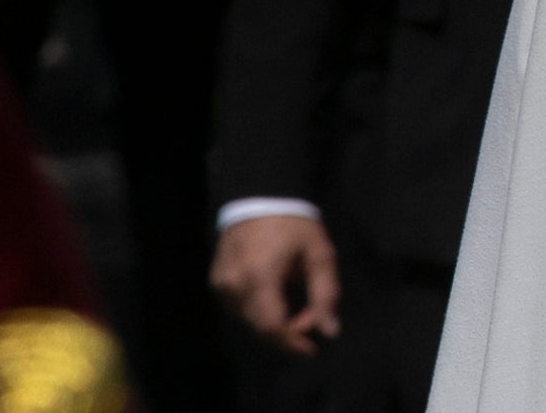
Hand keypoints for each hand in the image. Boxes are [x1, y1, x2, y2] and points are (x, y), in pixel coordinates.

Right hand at [211, 213, 339, 353]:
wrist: (260, 196)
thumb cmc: (295, 224)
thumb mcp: (319, 253)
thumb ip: (325, 293)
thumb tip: (330, 330)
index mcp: (260, 277)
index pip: (271, 326)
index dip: (291, 343)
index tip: (311, 349)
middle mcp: (234, 286)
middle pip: (260, 327)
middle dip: (288, 331)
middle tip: (311, 317)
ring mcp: (220, 285)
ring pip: (249, 320)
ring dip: (273, 320)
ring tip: (295, 300)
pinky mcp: (215, 281)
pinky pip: (238, 307)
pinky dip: (258, 309)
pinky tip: (274, 293)